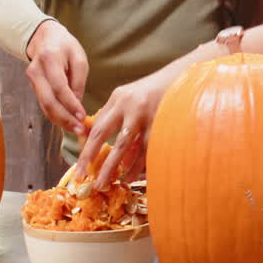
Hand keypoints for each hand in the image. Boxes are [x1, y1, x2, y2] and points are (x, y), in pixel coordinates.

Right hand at [24, 19, 89, 137]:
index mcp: (49, 59)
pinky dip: (56, 116)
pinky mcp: (33, 87)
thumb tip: (77, 105)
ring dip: (61, 121)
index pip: (59, 87)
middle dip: (65, 119)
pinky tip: (68, 123)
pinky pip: (44, 104)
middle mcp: (36, 71)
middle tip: (80, 130)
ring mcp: (32, 80)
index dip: (70, 104)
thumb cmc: (65, 46)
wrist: (44, 37)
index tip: (82, 116)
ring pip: (44, 106)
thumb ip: (78, 80)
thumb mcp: (78, 57)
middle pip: (48, 101)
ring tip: (77, 130)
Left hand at [76, 42, 218, 189]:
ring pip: (126, 148)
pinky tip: (131, 176)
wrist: (183, 78)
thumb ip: (111, 114)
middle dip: (94, 160)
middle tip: (87, 179)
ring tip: (108, 184)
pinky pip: (146, 150)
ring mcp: (146, 115)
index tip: (79, 167)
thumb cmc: (152, 91)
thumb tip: (90, 138)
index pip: (96, 127)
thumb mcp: (128, 97)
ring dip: (115, 168)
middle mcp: (129, 106)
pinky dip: (138, 165)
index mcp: (118, 98)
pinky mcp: (161, 124)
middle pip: (105, 137)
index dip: (86, 149)